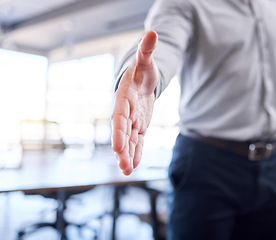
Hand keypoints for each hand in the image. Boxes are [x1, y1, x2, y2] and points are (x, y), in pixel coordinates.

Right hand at [111, 31, 157, 174]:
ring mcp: (132, 121)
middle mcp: (125, 112)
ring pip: (129, 140)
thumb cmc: (142, 70)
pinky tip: (135, 165)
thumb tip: (152, 33)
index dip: (118, 131)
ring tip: (128, 171)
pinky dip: (137, 152)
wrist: (141, 80)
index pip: (119, 117)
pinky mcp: (139, 126)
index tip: (116, 147)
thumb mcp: (145, 61)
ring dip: (128, 155)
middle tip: (124, 167)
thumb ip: (146, 51)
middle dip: (123, 149)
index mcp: (124, 98)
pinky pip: (137, 141)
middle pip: (123, 133)